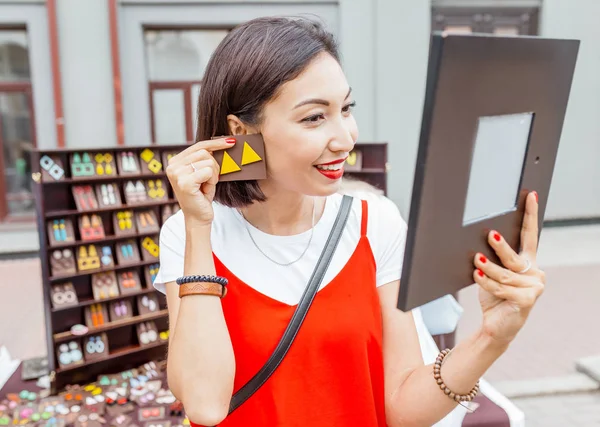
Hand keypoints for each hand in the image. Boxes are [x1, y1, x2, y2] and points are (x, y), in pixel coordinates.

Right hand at [165, 137, 235, 227]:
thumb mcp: (202, 173)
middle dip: (214, 166)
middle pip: (204, 152)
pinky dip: (212, 180)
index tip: (230, 142)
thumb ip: (205, 158)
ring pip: (207, 161)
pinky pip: (207, 171)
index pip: (198, 146)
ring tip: (206, 186)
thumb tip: (223, 142)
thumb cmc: (201, 195)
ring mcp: (177, 174)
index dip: (215, 143)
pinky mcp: (184, 182)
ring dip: (213, 174)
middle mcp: (172, 166)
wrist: (198, 217)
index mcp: (175, 162)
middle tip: (211, 180)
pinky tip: (205, 189)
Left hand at [473, 191, 545, 344]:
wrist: (495, 326)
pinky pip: (501, 287)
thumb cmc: (493, 296)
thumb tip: (477, 243)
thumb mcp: (492, 274)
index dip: (530, 215)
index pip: (529, 235)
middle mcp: (534, 273)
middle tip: (490, 234)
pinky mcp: (527, 300)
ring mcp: (534, 287)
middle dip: (500, 246)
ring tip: (476, 260)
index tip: (531, 196)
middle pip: (514, 256)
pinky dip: (487, 283)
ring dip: (487, 267)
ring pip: (504, 273)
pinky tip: (477, 276)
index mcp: (528, 263)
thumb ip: (492, 259)